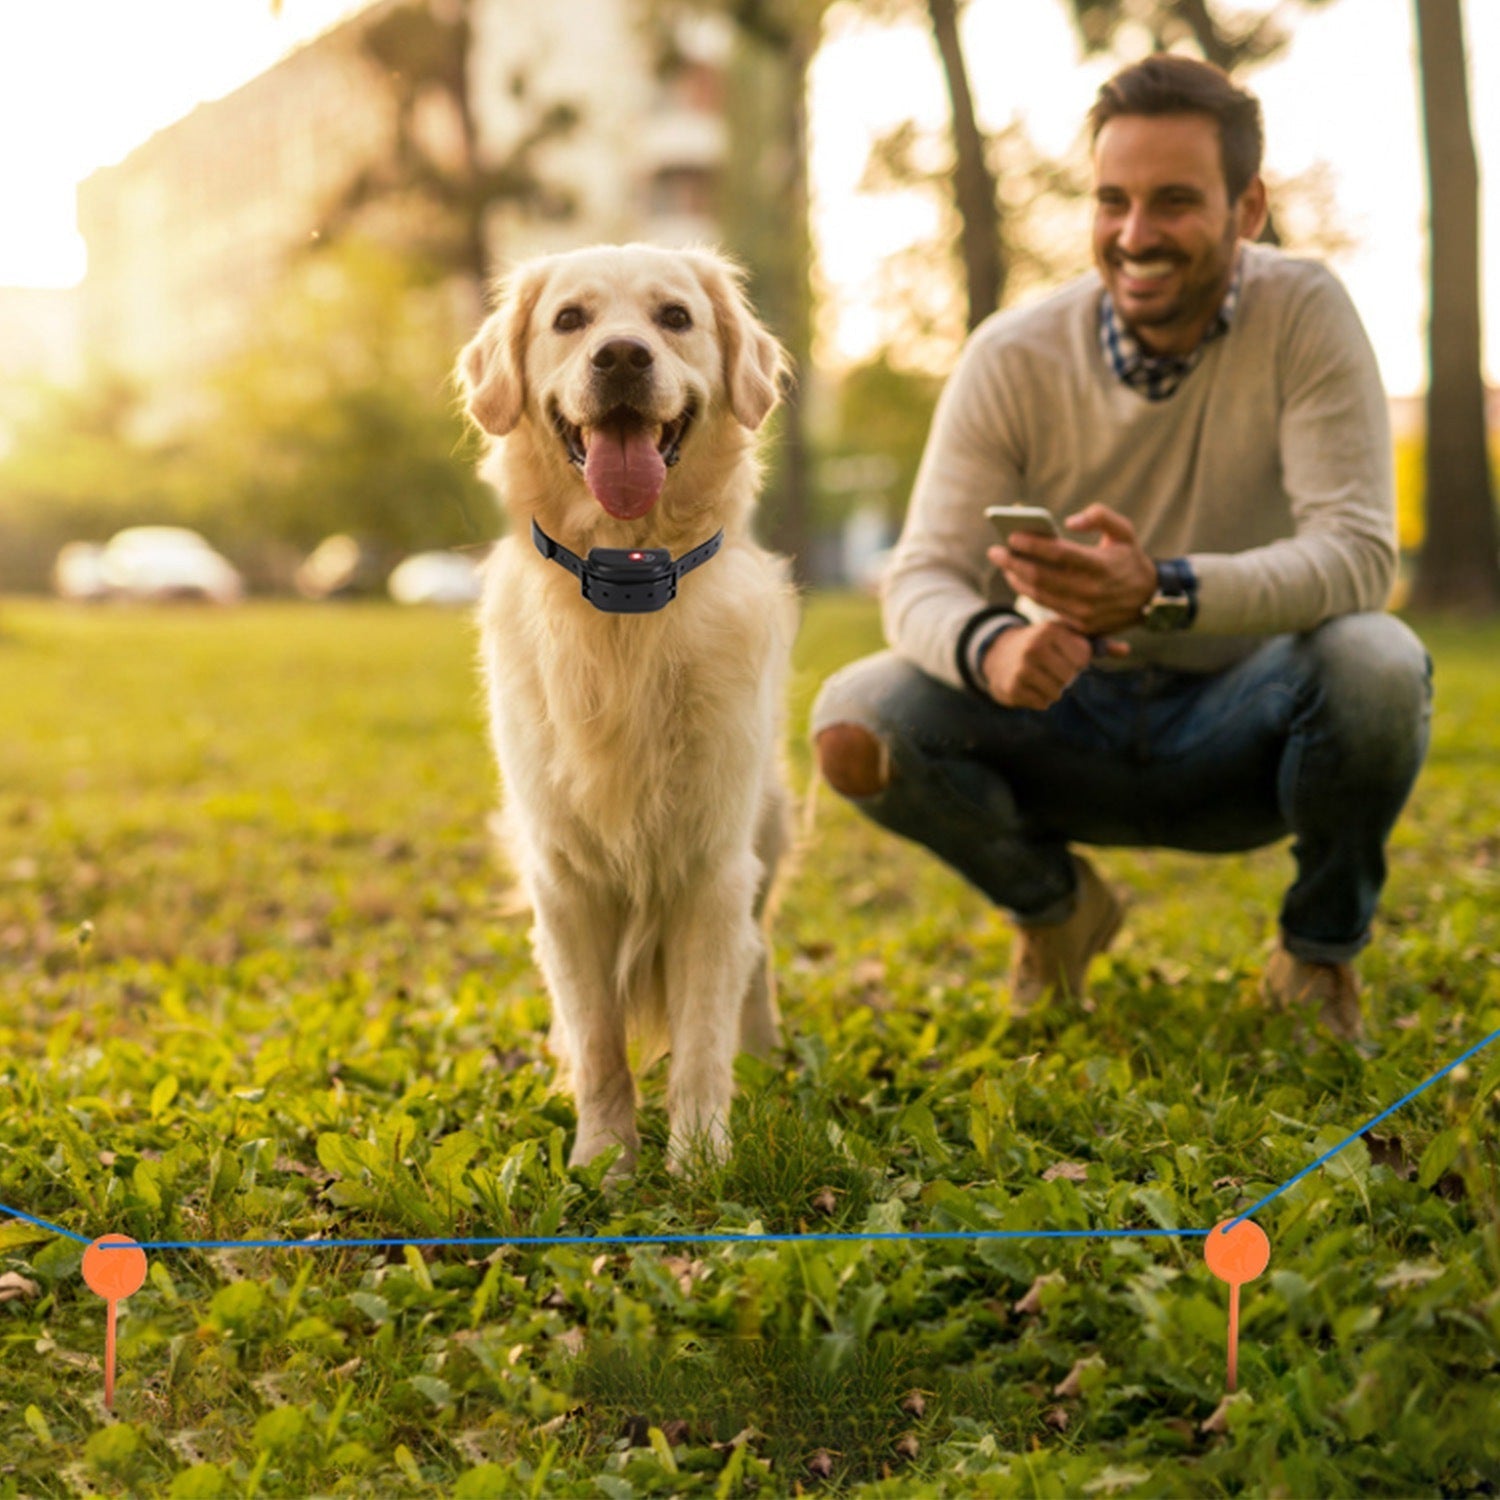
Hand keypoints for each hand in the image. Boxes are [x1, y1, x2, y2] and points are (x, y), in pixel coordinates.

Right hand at [982, 619, 1127, 709]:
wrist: (997, 655)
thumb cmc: (1042, 644)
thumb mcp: (1065, 636)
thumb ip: (1096, 643)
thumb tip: (1126, 650)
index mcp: (1049, 630)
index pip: (1082, 658)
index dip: (1077, 660)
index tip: (1062, 654)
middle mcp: (1033, 647)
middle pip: (1070, 676)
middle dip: (1065, 676)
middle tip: (1051, 668)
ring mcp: (1022, 669)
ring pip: (1057, 692)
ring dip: (1054, 689)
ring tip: (1041, 677)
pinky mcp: (1013, 688)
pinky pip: (1043, 703)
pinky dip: (1041, 699)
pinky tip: (1030, 686)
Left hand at [989, 503, 1156, 636]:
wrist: (1150, 600)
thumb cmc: (1130, 560)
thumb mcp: (1124, 532)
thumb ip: (1100, 516)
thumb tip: (1069, 522)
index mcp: (1100, 566)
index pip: (1057, 554)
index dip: (1031, 545)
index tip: (1011, 536)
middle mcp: (1090, 591)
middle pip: (1040, 576)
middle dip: (1012, 562)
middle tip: (995, 551)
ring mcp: (1083, 611)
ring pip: (1038, 595)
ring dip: (1016, 578)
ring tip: (1004, 564)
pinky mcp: (1080, 625)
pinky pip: (1046, 608)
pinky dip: (1028, 593)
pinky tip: (1018, 579)